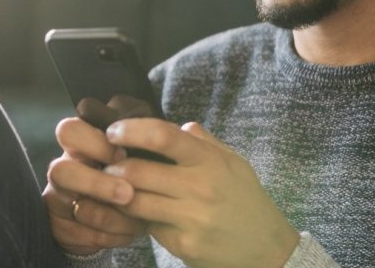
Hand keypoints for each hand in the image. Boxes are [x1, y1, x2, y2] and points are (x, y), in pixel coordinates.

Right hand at [43, 117, 149, 255]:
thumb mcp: (145, 155)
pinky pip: (78, 235)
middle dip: (96, 183)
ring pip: (73, 208)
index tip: (122, 152)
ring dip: (108, 217)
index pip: (70, 131)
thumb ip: (159, 142)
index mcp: (82, 144)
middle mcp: (66, 169)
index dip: (93, 143)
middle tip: (127, 193)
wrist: (118, 212)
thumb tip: (190, 128)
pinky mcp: (61, 227)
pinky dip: (106, 236)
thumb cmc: (137, 174)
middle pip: (60, 171)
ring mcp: (59, 199)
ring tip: (138, 222)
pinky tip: (128, 234)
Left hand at [105, 119, 299, 267]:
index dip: (130, 130)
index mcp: (210, 161)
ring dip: (117, 195)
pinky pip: (148, 226)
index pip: (162, 136)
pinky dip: (138, 219)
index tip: (114, 132)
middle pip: (137, 171)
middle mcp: (200, 188)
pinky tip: (138, 214)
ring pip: (134, 202)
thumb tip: (180, 125)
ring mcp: (191, 219)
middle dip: (113, 167)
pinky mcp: (183, 244)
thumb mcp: (234, 163)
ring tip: (115, 190)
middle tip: (107, 165)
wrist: (268, 249)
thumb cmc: (246, 200)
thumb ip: (205, 143)